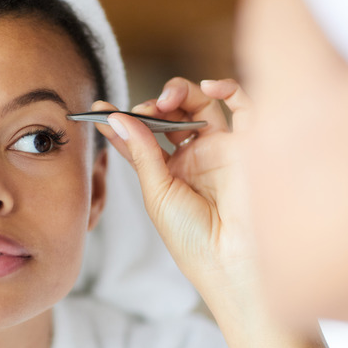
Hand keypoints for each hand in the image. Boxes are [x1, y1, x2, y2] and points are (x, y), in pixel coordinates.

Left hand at [94, 78, 255, 309]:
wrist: (231, 260)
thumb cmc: (192, 237)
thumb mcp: (158, 194)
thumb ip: (143, 153)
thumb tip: (119, 118)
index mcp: (169, 171)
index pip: (141, 137)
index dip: (120, 121)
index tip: (98, 108)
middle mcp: (195, 156)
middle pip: (171, 115)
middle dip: (152, 106)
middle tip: (143, 111)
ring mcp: (221, 148)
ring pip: (200, 104)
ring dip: (180, 94)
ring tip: (166, 102)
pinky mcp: (249, 144)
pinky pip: (244, 106)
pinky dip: (229, 89)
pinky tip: (210, 87)